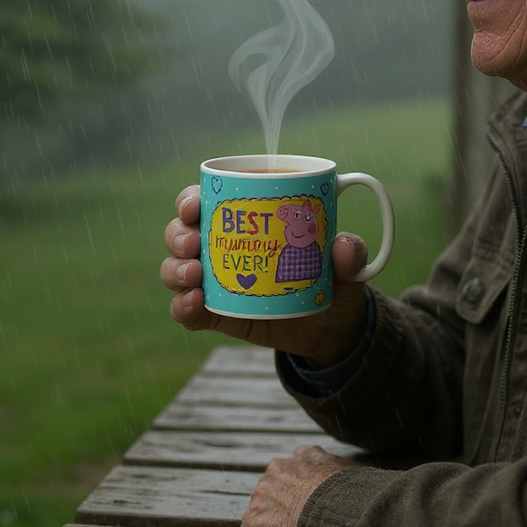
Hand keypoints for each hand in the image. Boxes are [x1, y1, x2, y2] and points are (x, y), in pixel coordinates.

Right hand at [160, 186, 370, 365]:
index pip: (206, 200)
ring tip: (194, 275)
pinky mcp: (217, 315)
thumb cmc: (333, 281)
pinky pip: (187, 310)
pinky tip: (194, 302)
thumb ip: (351, 253)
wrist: (332, 328)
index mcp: (246, 222)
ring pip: (176, 268)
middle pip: (181, 231)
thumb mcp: (348, 267)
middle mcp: (222, 247)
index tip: (194, 203)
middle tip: (194, 243)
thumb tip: (343, 245)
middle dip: (178, 234)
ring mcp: (216, 282)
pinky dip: (182, 306)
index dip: (190, 197)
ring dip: (175, 269)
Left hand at [239, 445, 359, 526]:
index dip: (301, 488)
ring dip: (272, 522)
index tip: (309, 502)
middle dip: (282, 503)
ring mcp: (262, 492)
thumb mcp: (350, 471)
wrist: (336, 513)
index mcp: (302, 455)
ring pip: (260, 509)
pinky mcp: (254, 519)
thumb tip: (353, 480)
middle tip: (300, 521)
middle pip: (274, 487)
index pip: (294, 468)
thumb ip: (339, 470)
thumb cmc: (351, 496)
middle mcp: (278, 467)